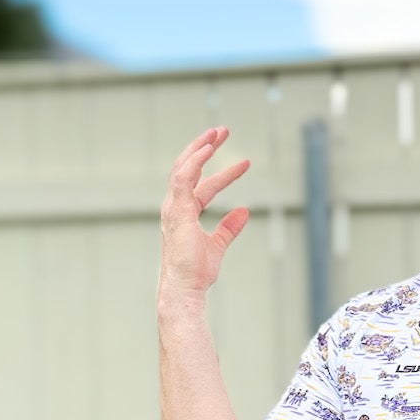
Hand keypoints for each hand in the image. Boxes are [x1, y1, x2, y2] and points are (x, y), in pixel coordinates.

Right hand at [158, 126, 250, 302]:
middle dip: (204, 147)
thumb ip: (229, 228)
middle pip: (188, 168)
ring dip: (200, 147)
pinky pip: (182, 178)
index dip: (224, 174)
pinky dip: (195, 161)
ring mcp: (173, 208)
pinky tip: (209, 150)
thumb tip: (244, 211)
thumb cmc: (196, 272)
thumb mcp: (218, 245)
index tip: (246, 163)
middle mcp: (175, 207)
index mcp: (184, 213)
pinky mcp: (176, 211)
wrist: (185, 288)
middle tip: (222, 131)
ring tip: (217, 132)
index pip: (203, 186)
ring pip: (183, 167)